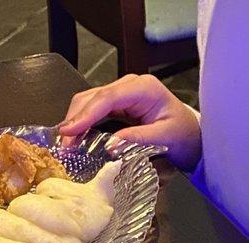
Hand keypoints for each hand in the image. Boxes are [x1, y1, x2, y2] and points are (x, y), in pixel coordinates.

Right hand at [58, 74, 201, 170]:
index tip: (69, 132)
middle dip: (74, 120)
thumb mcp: (167, 138)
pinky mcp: (113, 103)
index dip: (85, 115)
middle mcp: (128, 85)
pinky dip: (79, 124)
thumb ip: (140, 139)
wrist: (188, 134)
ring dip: (73, 122)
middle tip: (64, 146)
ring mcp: (119, 93)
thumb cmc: (182, 134)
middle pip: (91, 97)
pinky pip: (90, 110)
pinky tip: (73, 138)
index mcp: (143, 88)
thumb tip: (110, 145)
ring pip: (86, 102)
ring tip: (66, 145)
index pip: (107, 98)